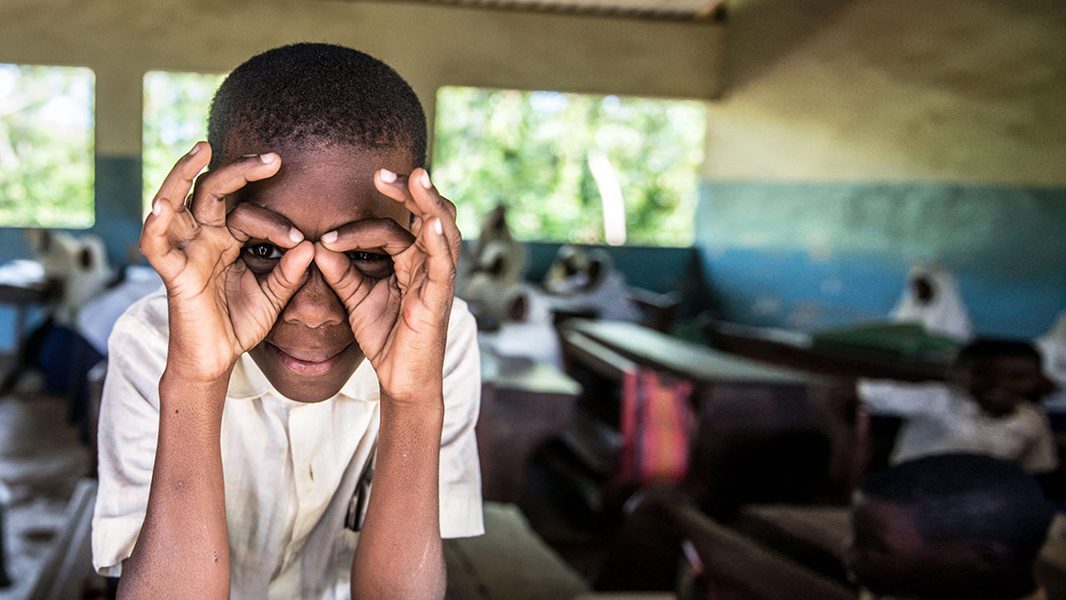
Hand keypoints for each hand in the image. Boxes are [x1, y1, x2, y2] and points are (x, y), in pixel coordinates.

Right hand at [140, 143, 314, 381]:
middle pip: (212, 191)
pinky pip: (156, 246)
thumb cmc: (239, 324)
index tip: (302, 241)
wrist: (216, 359)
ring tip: (201, 150)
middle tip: (273, 158)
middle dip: (239, 171)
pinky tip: (162, 206)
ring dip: (183, 174)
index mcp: (228, 239)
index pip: (250, 214)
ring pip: (175, 202)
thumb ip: (290, 273)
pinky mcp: (172, 272)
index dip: (277, 224)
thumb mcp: (273, 296)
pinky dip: (155, 225)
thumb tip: (311, 247)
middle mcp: (203, 237)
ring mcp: (185, 251)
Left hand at [314, 168, 459, 402]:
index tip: (326, 239)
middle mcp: (429, 263)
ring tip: (416, 177)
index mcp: (411, 261)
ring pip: (443, 229)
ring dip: (430, 202)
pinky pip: (443, 263)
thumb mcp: (356, 299)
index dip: (359, 228)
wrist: (401, 378)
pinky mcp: (441, 296)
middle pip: (428, 214)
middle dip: (410, 190)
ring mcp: (439, 277)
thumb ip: (340, 272)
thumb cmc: (386, 337)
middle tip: (382, 172)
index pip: (392, 229)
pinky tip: (430, 223)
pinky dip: (438, 240)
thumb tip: (317, 246)